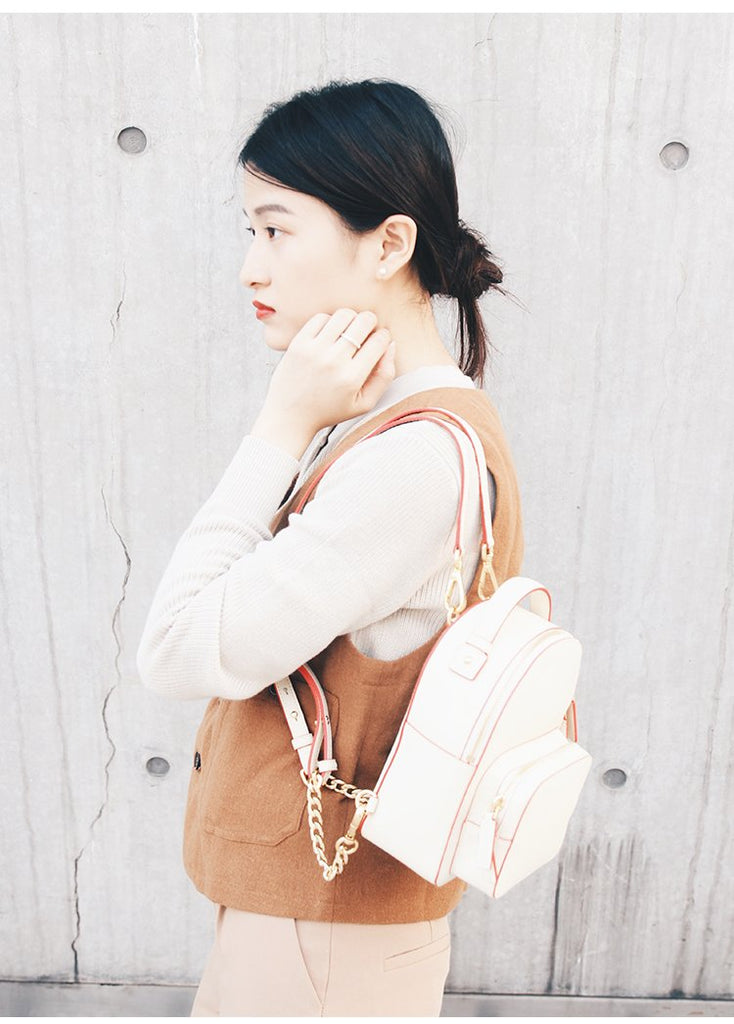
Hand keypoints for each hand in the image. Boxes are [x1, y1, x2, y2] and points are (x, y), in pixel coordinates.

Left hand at [250, 309, 395, 457]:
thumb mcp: (364, 403)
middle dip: (371, 323)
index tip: (380, 341)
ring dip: (351, 319)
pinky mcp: (298, 343)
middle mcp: (333, 361)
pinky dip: (330, 321)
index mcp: (352, 378)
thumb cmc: (329, 410)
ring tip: (348, 332)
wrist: (289, 416)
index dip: (384, 336)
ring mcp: (314, 350)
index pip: (380, 341)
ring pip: (343, 315)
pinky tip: (330, 334)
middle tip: (366, 332)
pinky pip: (321, 317)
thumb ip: (384, 376)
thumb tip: (390, 345)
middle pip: (364, 321)